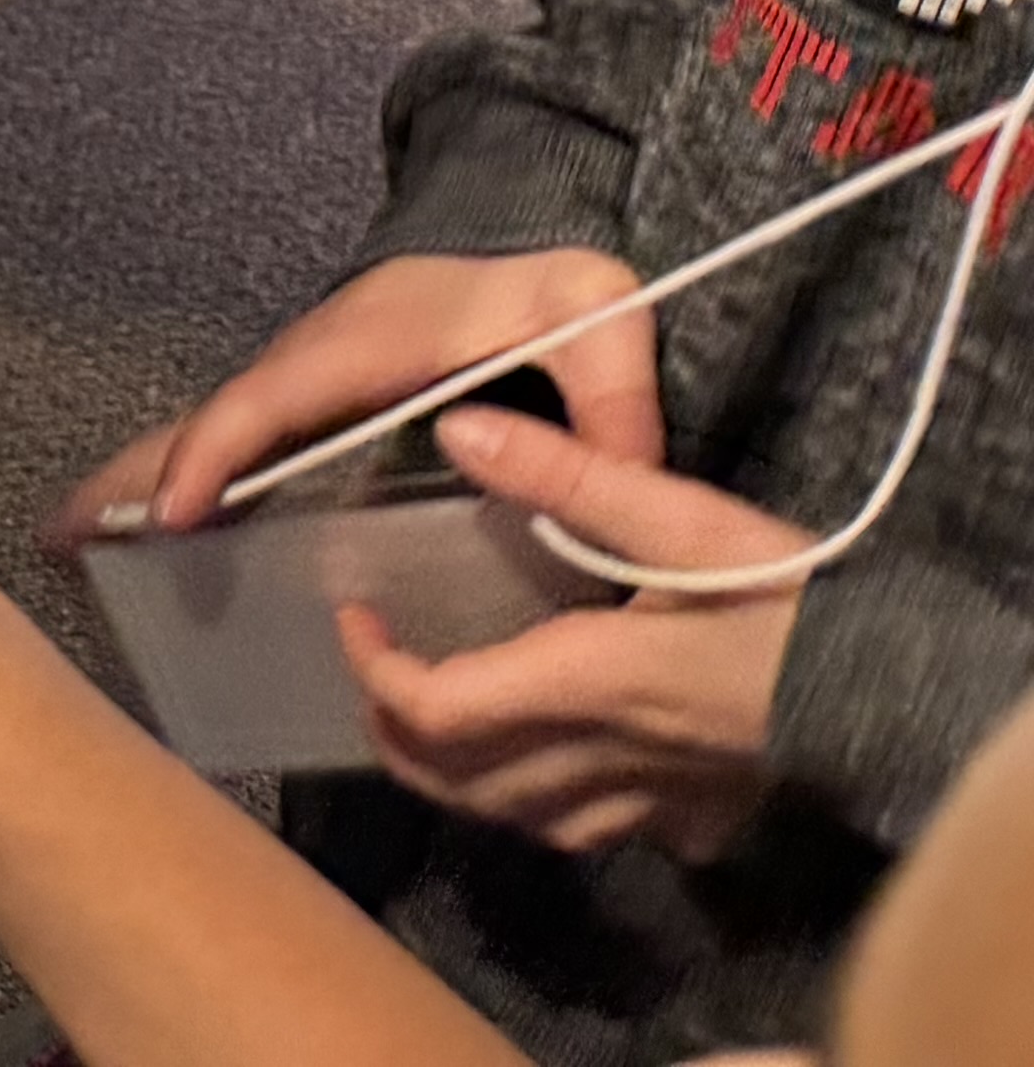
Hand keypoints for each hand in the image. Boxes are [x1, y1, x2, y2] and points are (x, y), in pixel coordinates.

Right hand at [48, 248, 655, 549]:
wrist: (535, 269)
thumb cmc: (554, 295)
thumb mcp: (598, 320)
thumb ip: (611, 396)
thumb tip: (609, 482)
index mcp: (363, 343)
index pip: (271, 399)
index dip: (216, 454)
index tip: (171, 515)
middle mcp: (313, 362)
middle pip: (210, 419)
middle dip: (135, 474)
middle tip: (60, 537)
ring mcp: (306, 384)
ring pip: (211, 434)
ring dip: (142, 484)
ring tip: (73, 545)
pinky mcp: (314, 408)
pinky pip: (238, 446)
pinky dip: (185, 484)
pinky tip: (156, 535)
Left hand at [337, 408, 797, 859]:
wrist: (902, 690)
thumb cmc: (795, 601)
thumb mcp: (685, 521)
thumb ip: (566, 473)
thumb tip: (457, 424)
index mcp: (583, 686)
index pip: (434, 711)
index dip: (373, 671)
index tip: (356, 616)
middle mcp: (601, 763)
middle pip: (454, 781)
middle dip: (392, 732)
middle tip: (377, 665)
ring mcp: (648, 806)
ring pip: (513, 818)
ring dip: (457, 775)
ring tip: (437, 710)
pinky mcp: (694, 822)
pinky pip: (590, 834)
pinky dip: (540, 805)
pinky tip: (549, 760)